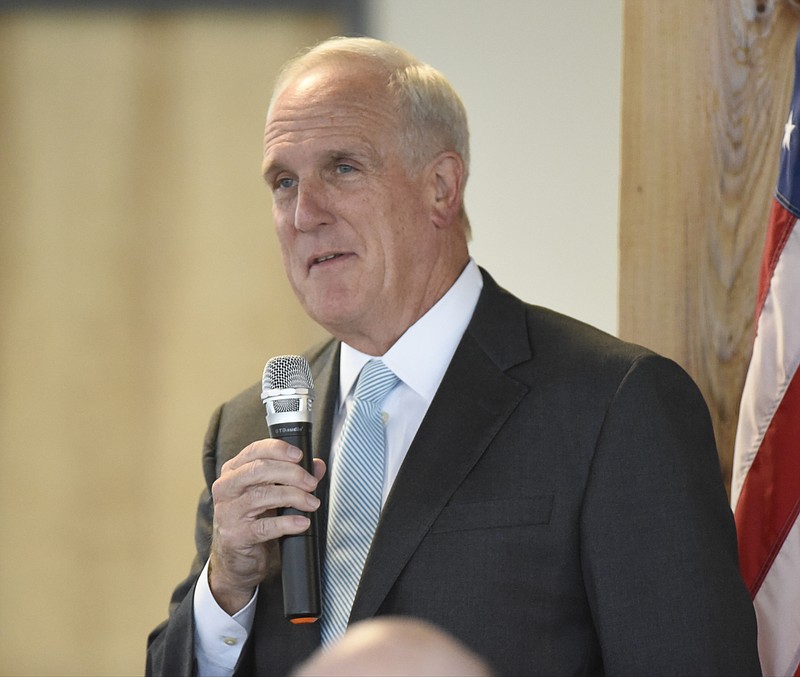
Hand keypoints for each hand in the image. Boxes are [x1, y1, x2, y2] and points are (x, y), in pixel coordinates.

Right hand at [208, 439, 325, 614]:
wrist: (239, 560)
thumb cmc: (256, 519)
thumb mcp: (274, 493)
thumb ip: (295, 477)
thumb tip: (318, 465)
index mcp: (233, 471)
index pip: (254, 451)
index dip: (278, 449)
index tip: (299, 455)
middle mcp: (226, 488)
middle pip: (259, 470)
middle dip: (291, 473)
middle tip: (311, 483)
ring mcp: (228, 512)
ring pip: (262, 496)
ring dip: (293, 497)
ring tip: (312, 503)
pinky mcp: (235, 536)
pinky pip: (264, 527)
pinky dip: (287, 523)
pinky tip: (302, 522)